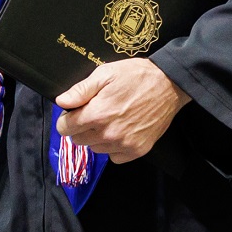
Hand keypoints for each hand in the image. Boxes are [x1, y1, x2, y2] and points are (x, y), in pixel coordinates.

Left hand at [53, 58, 187, 162]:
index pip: (65, 128)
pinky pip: (114, 157)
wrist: (169, 85)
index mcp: (97, 114)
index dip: (66, 119)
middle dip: (81, 128)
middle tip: (94, 113)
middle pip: (78, 140)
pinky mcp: (137, 151)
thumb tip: (62, 102)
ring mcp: (123, 144)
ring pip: (96, 149)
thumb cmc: (136, 76)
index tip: (74, 113)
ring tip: (110, 120)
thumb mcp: (105, 74)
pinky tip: (121, 131)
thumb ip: (81, 90)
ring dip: (97, 138)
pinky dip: (114, 147)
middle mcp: (108, 133)